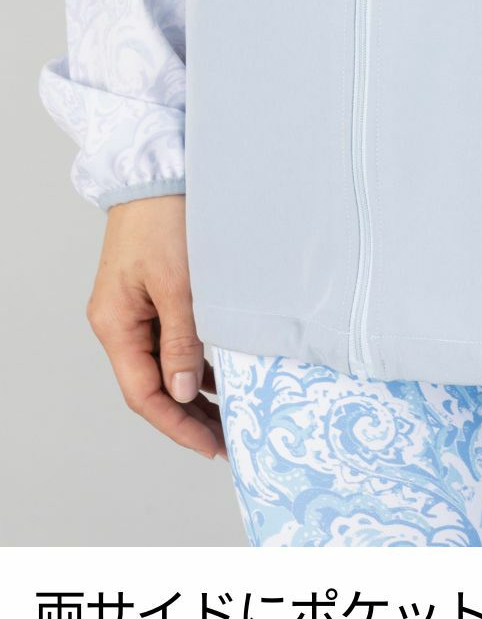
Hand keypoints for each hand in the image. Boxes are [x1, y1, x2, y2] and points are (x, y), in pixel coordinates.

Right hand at [87, 194, 225, 459]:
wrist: (159, 173)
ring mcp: (136, 309)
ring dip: (194, 391)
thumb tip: (186, 392)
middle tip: (226, 441)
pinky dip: (195, 361)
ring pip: (164, 365)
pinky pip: (173, 341)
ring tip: (229, 416)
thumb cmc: (166, 221)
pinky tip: (220, 376)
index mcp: (116, 325)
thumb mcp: (180, 284)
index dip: (177, 424)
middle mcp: (120, 322)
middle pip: (152, 385)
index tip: (211, 446)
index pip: (144, 393)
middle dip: (188, 416)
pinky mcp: (155, 295)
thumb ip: (183, 340)